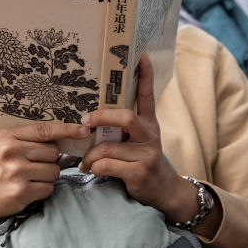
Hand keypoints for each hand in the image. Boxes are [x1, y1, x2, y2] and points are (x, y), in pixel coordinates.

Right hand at [0, 121, 90, 247]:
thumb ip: (29, 139)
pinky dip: (43, 189)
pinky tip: (28, 188)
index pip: (45, 130)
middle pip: (53, 152)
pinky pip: (49, 188)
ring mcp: (16, 173)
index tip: (83, 130)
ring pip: (54, 171)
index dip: (67, 130)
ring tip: (29, 177)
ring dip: (47, 176)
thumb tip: (65, 139)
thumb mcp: (4, 145)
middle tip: (33, 165)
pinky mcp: (21, 192)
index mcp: (7, 136)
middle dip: (49, 160)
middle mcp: (11, 152)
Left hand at [78, 55, 178, 214]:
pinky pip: (107, 165)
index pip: (147, 95)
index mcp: (148, 123)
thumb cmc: (140, 161)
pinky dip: (94, 168)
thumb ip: (121, 128)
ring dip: (90, 155)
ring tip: (84, 161)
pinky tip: (91, 170)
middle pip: (126, 118)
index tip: (141, 56)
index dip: (145, 75)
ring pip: (107, 147)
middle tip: (85, 121)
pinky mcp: (140, 173)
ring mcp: (146, 154)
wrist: (162, 191)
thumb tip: (89, 117)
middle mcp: (150, 135)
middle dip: (101, 117)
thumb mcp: (136, 141)